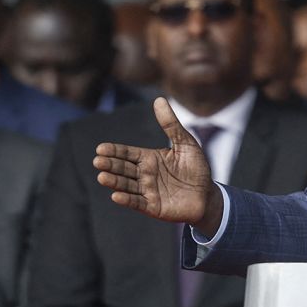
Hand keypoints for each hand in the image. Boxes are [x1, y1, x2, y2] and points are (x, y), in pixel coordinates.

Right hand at [93, 98, 223, 233]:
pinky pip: (137, 202)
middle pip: (123, 168)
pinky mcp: (152, 206)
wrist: (208, 196)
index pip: (127, 153)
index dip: (114, 151)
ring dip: (114, 182)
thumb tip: (159, 99)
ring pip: (126, 185)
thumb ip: (171, 124)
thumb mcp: (186, 143)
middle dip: (110, 165)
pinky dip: (126, 199)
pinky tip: (116, 196)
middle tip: (97, 161)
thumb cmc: (197, 168)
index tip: (100, 148)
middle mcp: (144, 174)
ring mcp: (147, 191)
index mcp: (149, 158)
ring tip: (102, 177)